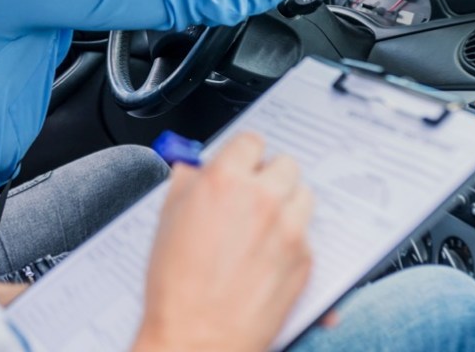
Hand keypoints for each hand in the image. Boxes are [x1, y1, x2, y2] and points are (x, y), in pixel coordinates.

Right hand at [133, 133, 313, 351]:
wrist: (196, 337)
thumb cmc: (176, 287)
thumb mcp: (166, 220)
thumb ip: (187, 185)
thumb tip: (195, 170)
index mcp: (224, 182)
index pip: (250, 142)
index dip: (243, 154)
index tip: (242, 163)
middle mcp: (262, 200)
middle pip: (286, 164)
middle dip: (270, 176)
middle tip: (255, 193)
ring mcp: (289, 231)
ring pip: (304, 196)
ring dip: (288, 204)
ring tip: (267, 224)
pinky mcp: (306, 261)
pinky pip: (308, 235)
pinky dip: (294, 241)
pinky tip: (270, 257)